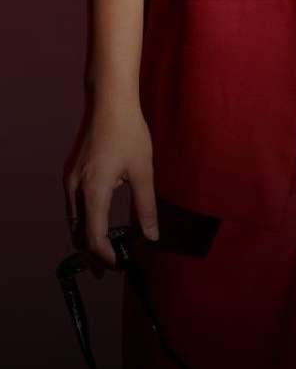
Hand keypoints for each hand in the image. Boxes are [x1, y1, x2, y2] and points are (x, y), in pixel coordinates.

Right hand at [63, 98, 158, 270]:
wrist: (109, 101)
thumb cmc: (128, 133)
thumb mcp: (142, 171)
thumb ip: (146, 206)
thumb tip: (152, 236)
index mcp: (93, 192)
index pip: (93, 237)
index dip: (105, 256)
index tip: (119, 266)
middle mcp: (75, 188)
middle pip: (78, 232)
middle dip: (92, 252)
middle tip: (109, 268)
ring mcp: (70, 178)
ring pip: (74, 218)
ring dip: (87, 236)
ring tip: (104, 249)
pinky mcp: (72, 170)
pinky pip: (74, 204)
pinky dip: (84, 219)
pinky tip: (99, 219)